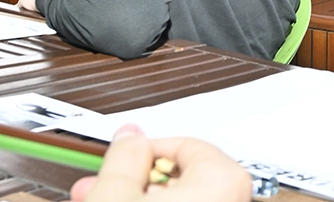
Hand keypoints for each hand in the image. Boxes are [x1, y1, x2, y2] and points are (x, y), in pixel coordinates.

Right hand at [69, 124, 249, 201]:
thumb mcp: (116, 196)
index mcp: (224, 179)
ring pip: (179, 198)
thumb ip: (122, 160)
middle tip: (98, 189)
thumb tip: (128, 136)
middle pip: (179, 176)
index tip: (113, 161)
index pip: (180, 144)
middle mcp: (235, 197)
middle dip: (133, 181)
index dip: (138, 152)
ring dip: (138, 198)